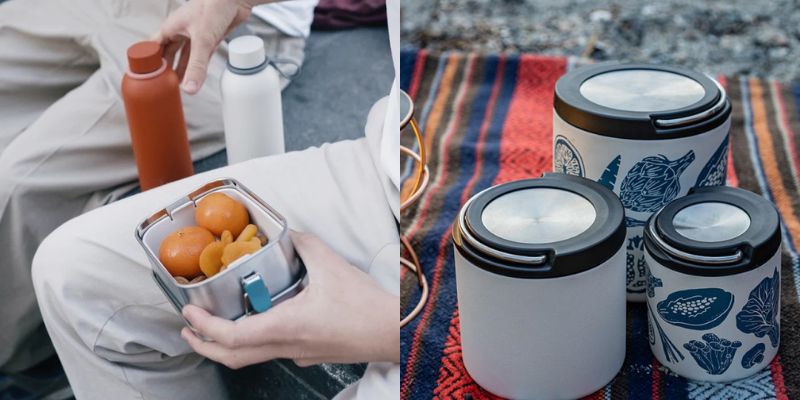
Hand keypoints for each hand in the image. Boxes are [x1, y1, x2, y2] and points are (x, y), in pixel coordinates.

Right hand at [154, 0, 257, 93]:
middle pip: (168, 53)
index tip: (147, 78)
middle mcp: (181, 31)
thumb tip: (189, 88)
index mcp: (171, 27)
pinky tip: (195, 77)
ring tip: (177, 86)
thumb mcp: (203, 40)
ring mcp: (195, 35)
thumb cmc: (214, 7)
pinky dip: (197, 67)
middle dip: (166, 69)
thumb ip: (197, 66)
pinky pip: (200, 56)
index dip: (148, 62)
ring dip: (182, 69)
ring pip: (185, 56)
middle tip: (163, 85)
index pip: (153, 47)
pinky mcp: (210, 39)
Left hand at [181, 231, 399, 368]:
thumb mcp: (332, 265)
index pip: (232, 337)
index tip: (189, 315)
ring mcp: (298, 353)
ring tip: (215, 327)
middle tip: (189, 329)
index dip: (204, 328)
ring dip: (227, 344)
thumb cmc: (366, 307)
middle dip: (204, 344)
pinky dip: (255, 340)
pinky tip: (261, 321)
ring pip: (252, 357)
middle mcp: (287, 345)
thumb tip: (288, 232)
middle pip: (233, 357)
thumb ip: (304, 244)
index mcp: (287, 326)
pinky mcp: (309, 354)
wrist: (393, 332)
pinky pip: (273, 350)